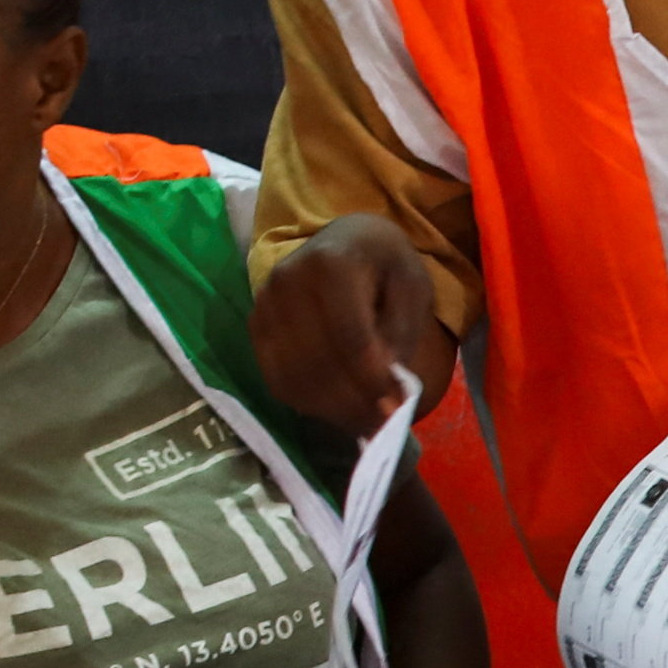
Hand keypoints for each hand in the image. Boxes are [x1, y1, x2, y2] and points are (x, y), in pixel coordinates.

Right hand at [253, 216, 457, 428]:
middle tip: (383, 428)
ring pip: (295, 375)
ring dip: (332, 410)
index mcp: (332, 264)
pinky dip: (308, 403)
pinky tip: (338, 411)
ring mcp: (265, 304)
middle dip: (354, 402)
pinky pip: (277, 378)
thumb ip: (402, 331)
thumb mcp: (412, 286)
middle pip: (318, 360)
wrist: (342, 240)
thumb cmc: (384, 263)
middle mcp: (287, 281)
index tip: (395, 409)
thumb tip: (387, 385)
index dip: (372, 379)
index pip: (350, 335)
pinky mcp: (255, 326)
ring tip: (366, 425)